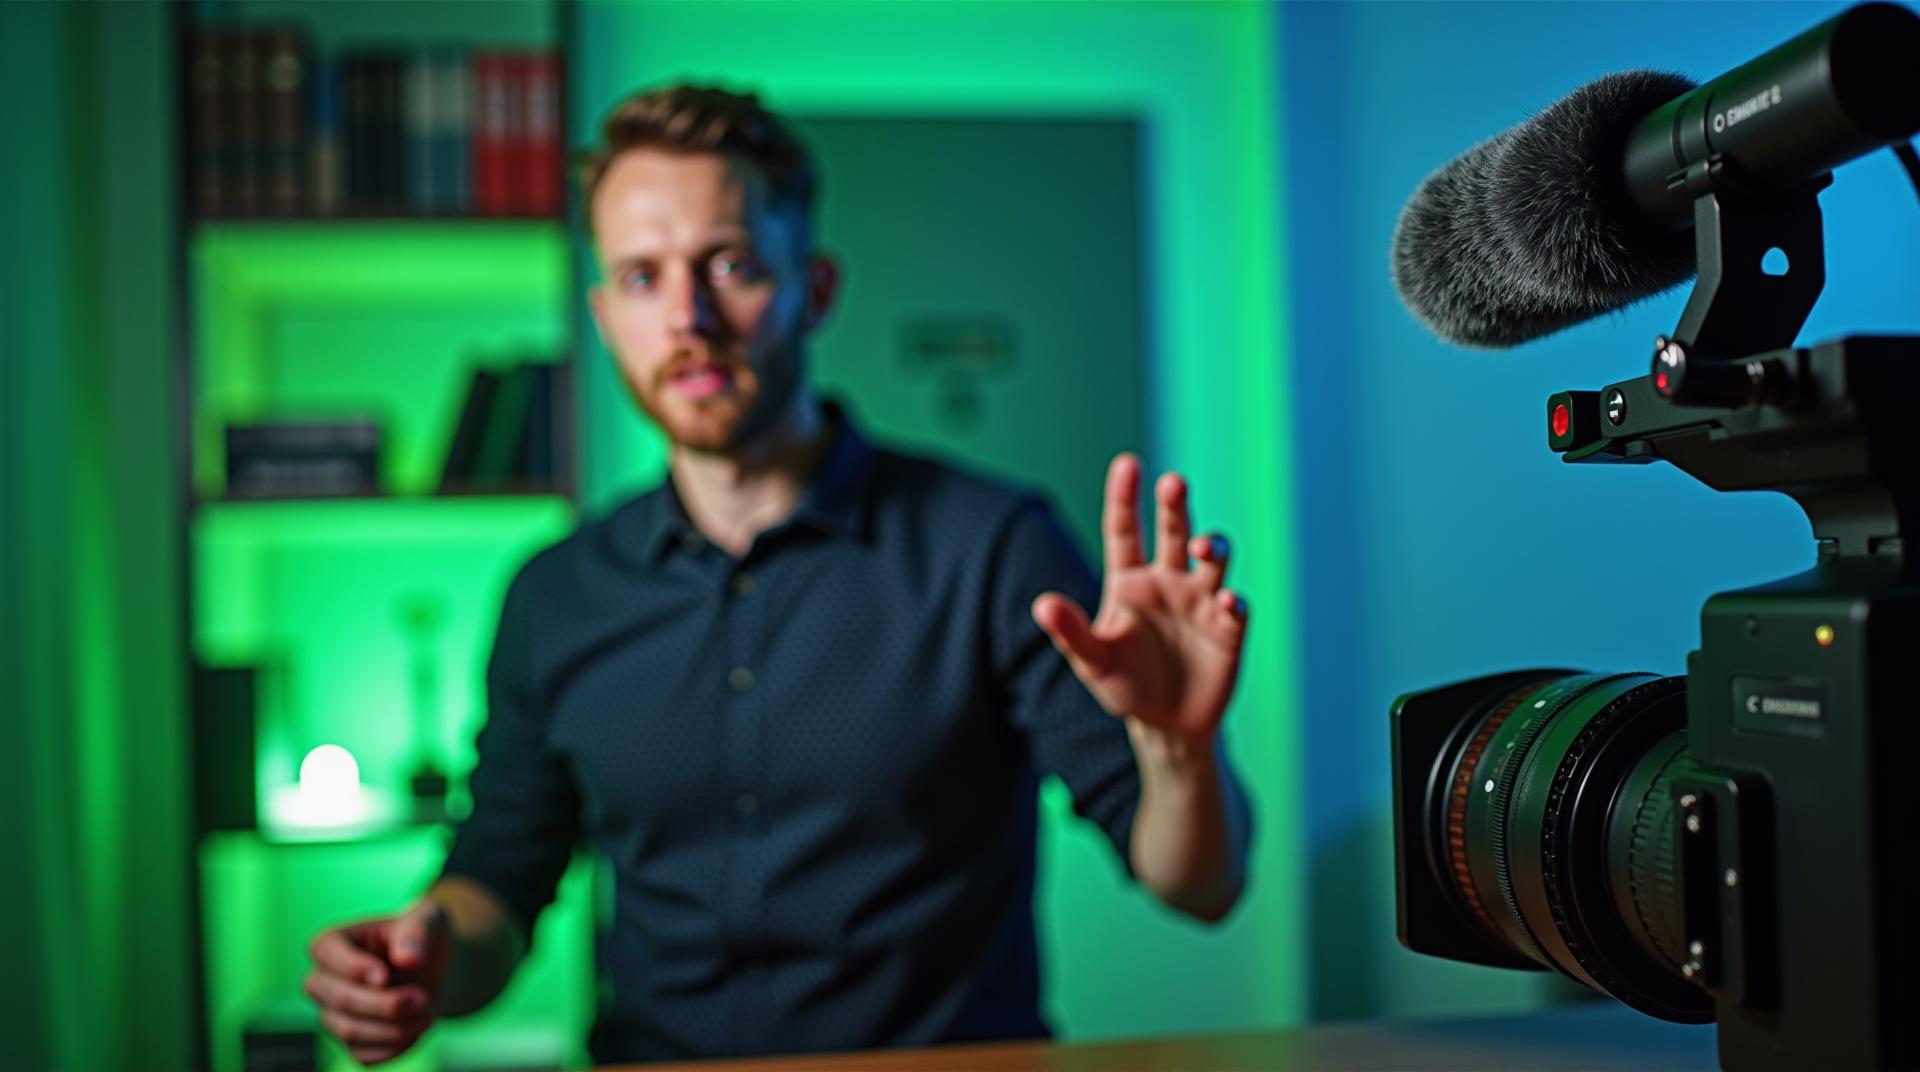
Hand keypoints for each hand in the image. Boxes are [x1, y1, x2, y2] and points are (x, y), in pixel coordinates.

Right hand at [304, 899, 450, 1065]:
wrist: (434, 972)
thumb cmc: (423, 939)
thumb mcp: (428, 920)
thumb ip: (418, 931)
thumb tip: (407, 958)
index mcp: (332, 942)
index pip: (324, 953)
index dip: (354, 968)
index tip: (386, 975)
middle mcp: (322, 980)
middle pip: (338, 999)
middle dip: (385, 1003)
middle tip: (424, 997)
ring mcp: (332, 1014)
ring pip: (350, 1031)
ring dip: (395, 1027)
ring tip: (428, 1012)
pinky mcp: (351, 1042)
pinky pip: (364, 1055)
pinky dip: (396, 1046)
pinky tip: (417, 1026)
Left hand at [1032, 453, 1246, 743]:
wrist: (1165, 725)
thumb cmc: (1123, 686)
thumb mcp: (1092, 662)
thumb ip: (1071, 633)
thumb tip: (1041, 605)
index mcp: (1129, 581)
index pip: (1125, 530)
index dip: (1125, 497)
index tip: (1127, 464)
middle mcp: (1168, 580)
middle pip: (1174, 531)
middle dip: (1175, 505)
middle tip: (1173, 482)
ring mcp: (1201, 601)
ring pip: (1212, 560)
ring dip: (1211, 547)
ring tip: (1203, 547)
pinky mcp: (1229, 629)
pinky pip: (1234, 607)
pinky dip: (1232, 601)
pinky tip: (1226, 601)